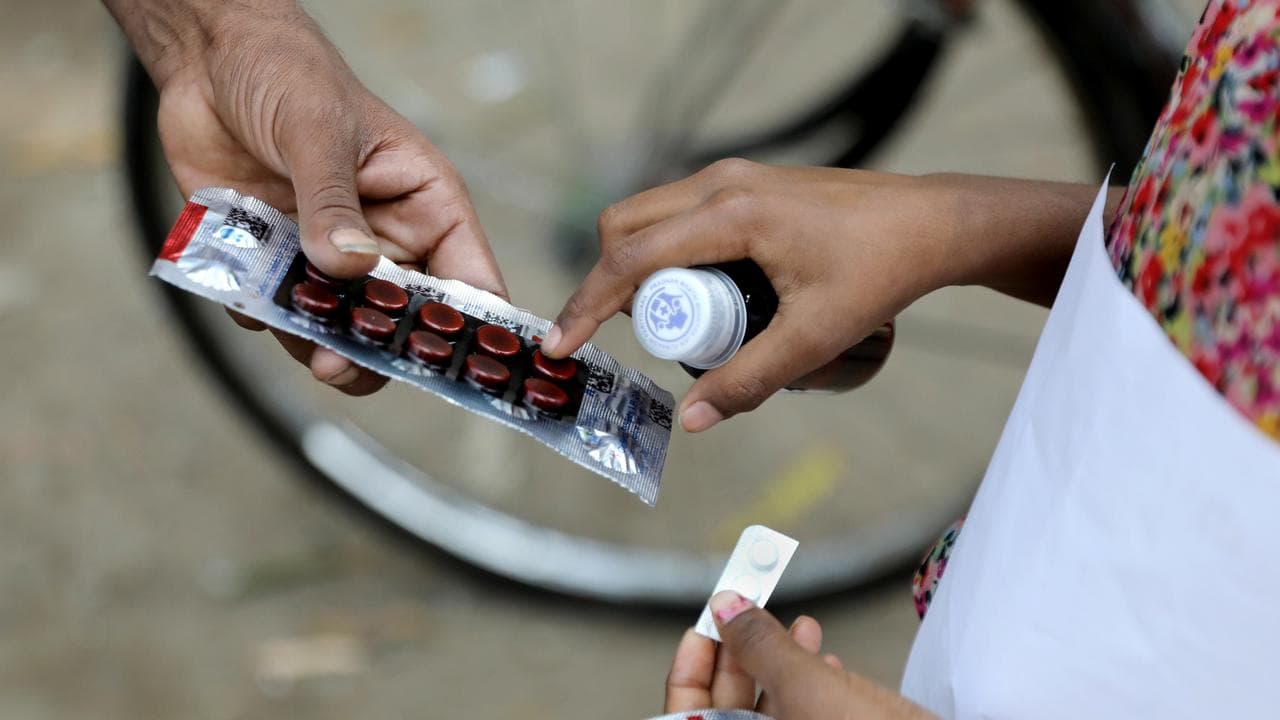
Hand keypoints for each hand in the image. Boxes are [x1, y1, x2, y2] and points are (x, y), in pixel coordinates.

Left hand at [136, 3, 506, 393]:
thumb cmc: (287, 73)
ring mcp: (332, 256)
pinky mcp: (280, 262)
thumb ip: (333, 202)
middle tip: (341, 365)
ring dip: (317, 342)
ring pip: (342, 328)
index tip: (452, 367)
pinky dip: (262, 314)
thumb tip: (350, 268)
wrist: (206, 60)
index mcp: (426, 205)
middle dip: (376, 349)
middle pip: (403, 321)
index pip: (470, 280)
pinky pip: (280, 312)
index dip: (470, 329)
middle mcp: (387, 239)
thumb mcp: (317, 130)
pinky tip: (244, 289)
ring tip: (300, 344)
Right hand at [543, 159, 950, 430]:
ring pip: (647, 216)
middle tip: (629, 338)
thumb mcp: (816, 337)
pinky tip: (694, 289)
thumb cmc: (882, 272)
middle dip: (607, 283)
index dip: (586, 305)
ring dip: (635, 265)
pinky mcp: (745, 182)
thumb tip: (691, 421)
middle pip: (623, 227)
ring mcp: (733, 176)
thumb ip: (750, 381)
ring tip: (668, 321)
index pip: (630, 259)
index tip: (560, 344)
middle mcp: (721, 183)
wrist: (933, 223)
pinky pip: (677, 212)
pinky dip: (663, 249)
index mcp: (731, 215)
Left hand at [663, 591, 935, 718]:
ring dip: (783, 664)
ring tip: (809, 627)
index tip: (707, 621)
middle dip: (744, 654)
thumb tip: (725, 606)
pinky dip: (814, 689)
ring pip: (772, 714)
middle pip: (727, 712)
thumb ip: (759, 646)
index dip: (691, 667)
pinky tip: (833, 663)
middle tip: (757, 609)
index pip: (685, 715)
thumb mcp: (808, 687)